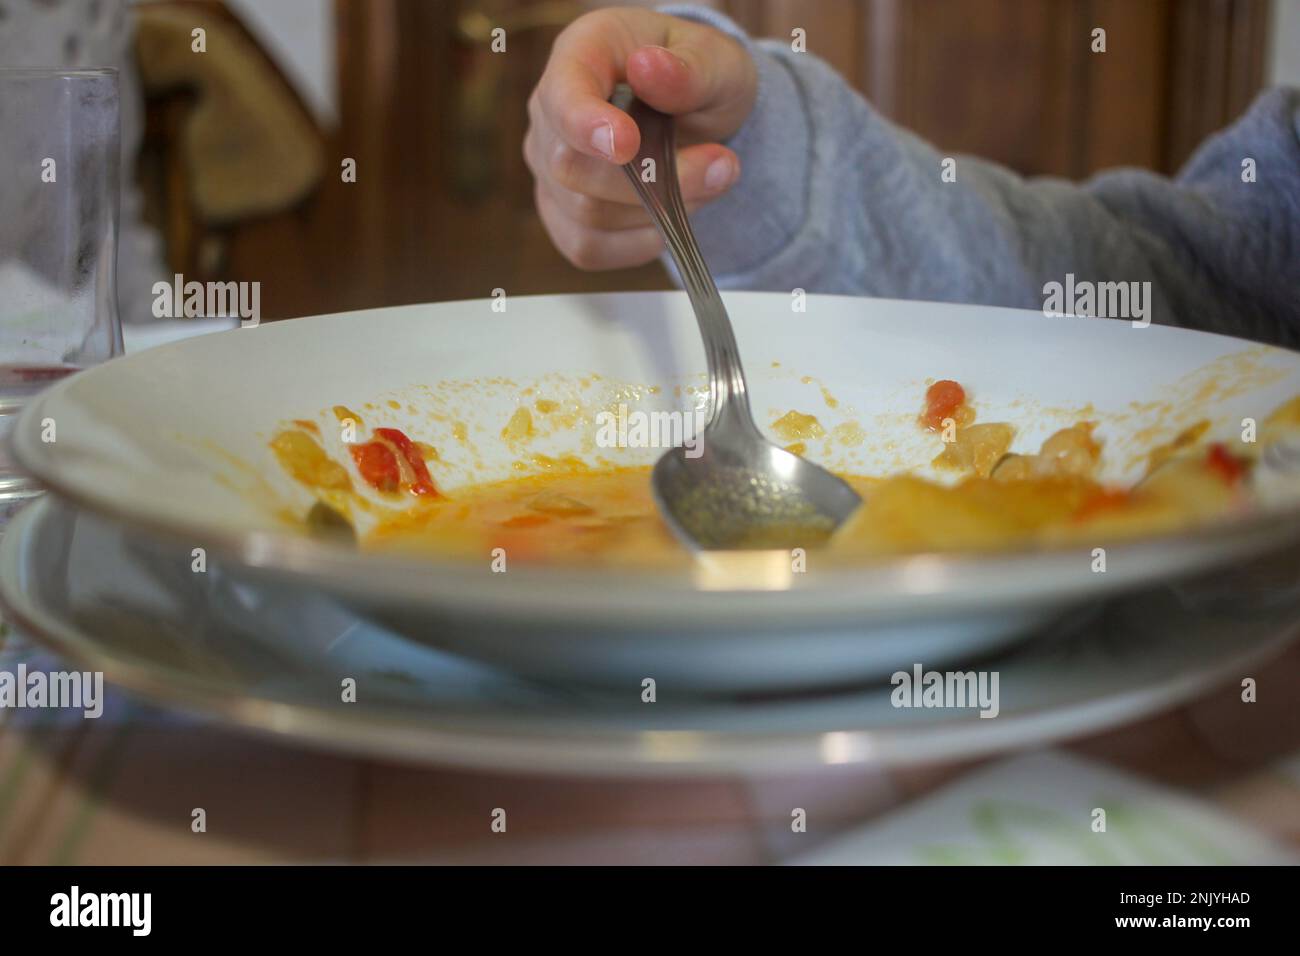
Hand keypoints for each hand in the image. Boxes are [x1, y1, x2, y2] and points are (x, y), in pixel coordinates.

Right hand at [524, 7, 756, 269]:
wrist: (697, 116)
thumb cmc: (698, 78)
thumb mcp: (717, 61)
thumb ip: (691, 68)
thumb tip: (650, 67)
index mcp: (581, 53)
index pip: (561, 95)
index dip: (586, 124)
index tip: (627, 145)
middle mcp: (549, 113)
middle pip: (572, 168)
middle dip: (651, 181)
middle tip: (720, 166)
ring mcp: (549, 169)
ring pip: (586, 214)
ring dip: (657, 211)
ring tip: (703, 182)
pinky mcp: (563, 216)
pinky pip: (589, 247)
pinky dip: (640, 241)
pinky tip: (670, 215)